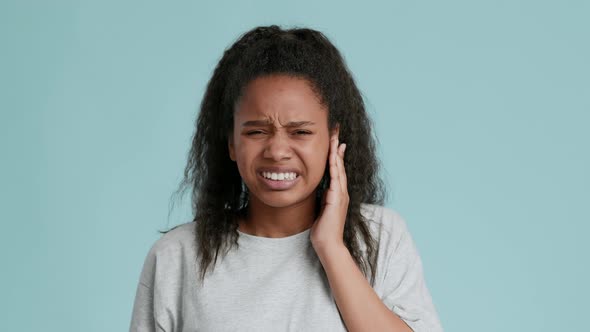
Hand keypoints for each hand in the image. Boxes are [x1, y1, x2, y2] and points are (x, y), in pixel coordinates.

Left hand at [310, 126, 348, 251]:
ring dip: (336, 152)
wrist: (328, 245)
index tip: (333, 139)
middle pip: (340, 164)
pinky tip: (333, 156)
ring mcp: (340, 195)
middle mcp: (341, 192)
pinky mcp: (336, 200)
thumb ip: (323, 200)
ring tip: (335, 137)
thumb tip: (320, 193)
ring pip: (339, 168)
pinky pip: (336, 179)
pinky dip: (335, 167)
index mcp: (337, 193)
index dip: (334, 153)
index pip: (336, 169)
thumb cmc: (323, 231)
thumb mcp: (321, 210)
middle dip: (337, 147)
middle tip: (336, 130)